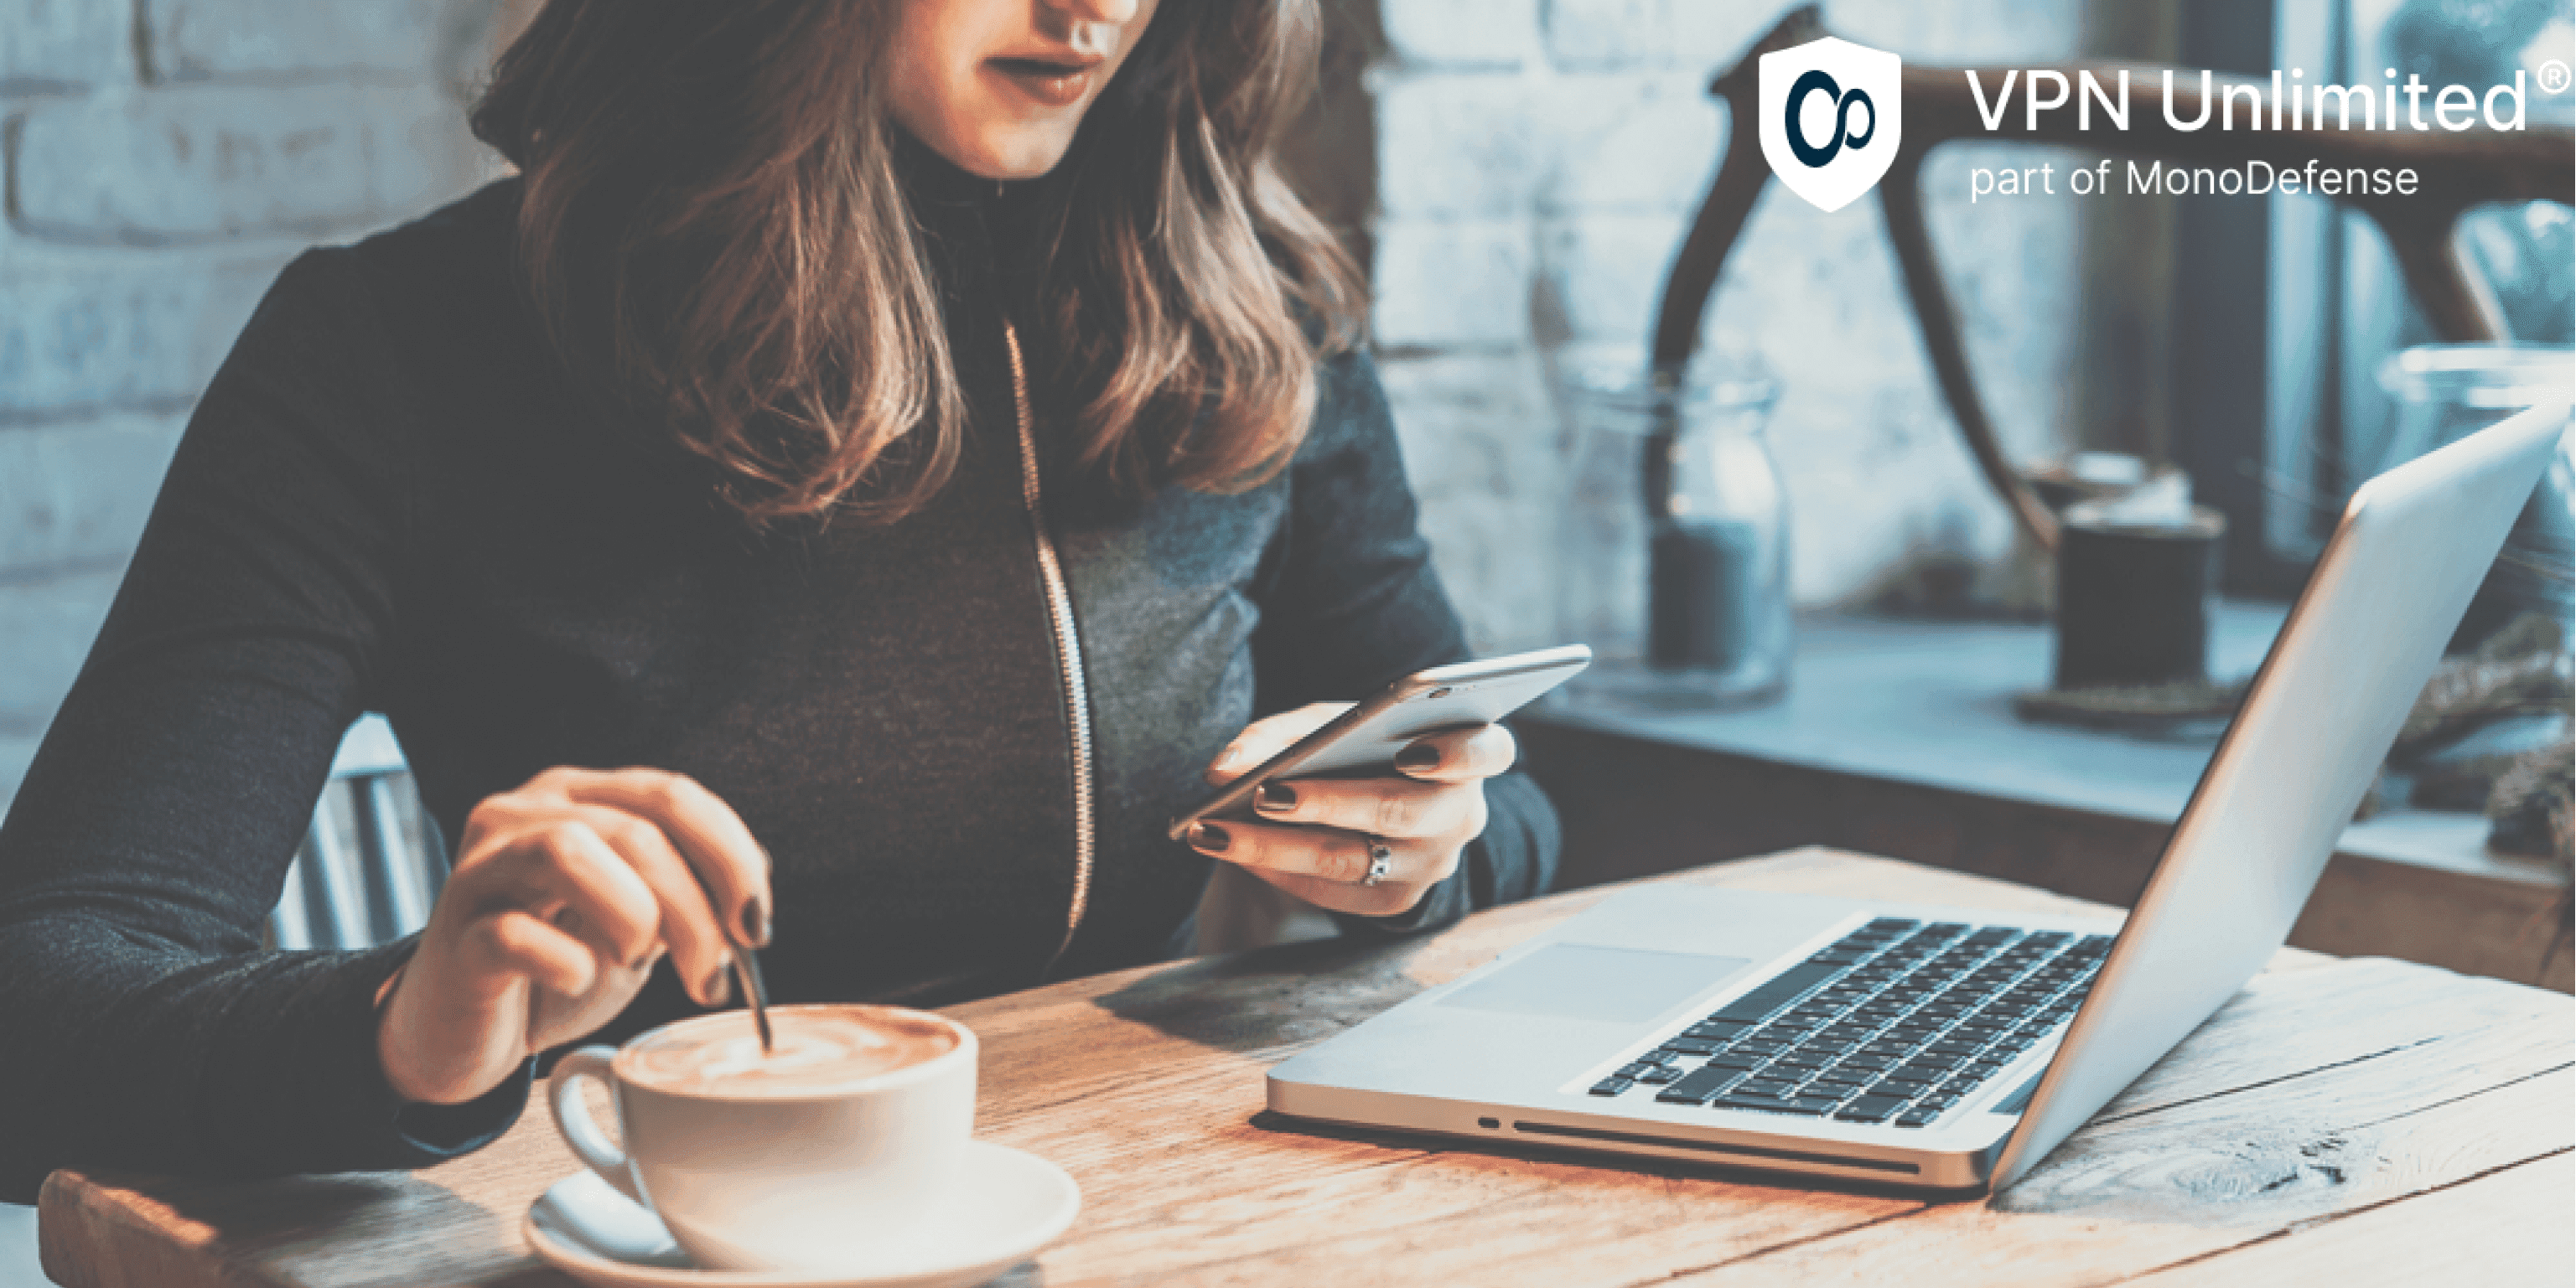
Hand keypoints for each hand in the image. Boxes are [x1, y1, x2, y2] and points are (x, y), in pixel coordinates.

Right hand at [376, 767, 771, 1104]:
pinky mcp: (454, 937)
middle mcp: (522, 814)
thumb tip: (754, 883)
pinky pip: (515, 934)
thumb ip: (683, 888)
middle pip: (637, 829)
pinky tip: (576, 979)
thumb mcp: (633, 919)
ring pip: (570, 852)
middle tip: (714, 974)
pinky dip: (567, 962)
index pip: (672, 795)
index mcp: (576, 797)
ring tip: (636, 961)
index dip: (731, 857)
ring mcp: (480, 870)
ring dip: (633, 917)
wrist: (457, 1031)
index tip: (757, 926)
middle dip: (696, 908)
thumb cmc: (552, 966)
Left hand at [1186, 702, 1514, 917]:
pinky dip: (1278, 871)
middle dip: (1328, 802)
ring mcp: (1433, 865)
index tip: (1409, 753)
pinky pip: (1334, 892)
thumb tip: (1223, 769)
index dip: (1455, 754)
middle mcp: (1462, 814)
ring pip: (1353, 861)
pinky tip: (1234, 852)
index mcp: (1471, 753)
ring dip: (1275, 847)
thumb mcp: (1336, 723)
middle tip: (1264, 794)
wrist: (1383, 798)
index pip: (1489, 751)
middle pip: (1400, 812)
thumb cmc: (1365, 746)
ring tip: (1215, 831)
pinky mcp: (1396, 901)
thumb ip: (1284, 734)